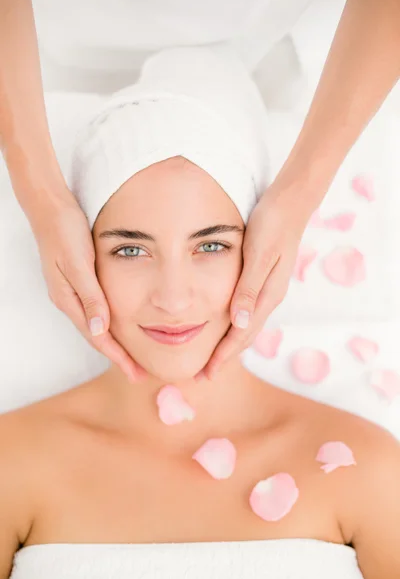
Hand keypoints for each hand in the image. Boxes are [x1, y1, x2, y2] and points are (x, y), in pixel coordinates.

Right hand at [30, 195, 146, 383]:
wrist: (49, 207)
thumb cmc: (64, 231)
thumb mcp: (78, 262)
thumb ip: (90, 295)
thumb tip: (100, 329)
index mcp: (69, 299)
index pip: (97, 338)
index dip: (117, 357)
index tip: (135, 373)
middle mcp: (70, 300)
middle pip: (98, 336)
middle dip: (118, 356)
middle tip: (140, 374)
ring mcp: (73, 292)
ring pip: (98, 325)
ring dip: (115, 342)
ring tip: (135, 356)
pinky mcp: (79, 281)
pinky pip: (96, 310)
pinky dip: (111, 323)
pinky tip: (121, 325)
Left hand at [198, 180, 314, 380]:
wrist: (291, 203)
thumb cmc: (272, 224)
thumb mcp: (259, 255)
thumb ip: (249, 289)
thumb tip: (238, 324)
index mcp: (268, 295)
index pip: (242, 334)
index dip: (224, 355)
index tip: (206, 374)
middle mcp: (269, 297)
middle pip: (245, 336)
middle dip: (224, 356)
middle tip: (202, 375)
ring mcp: (268, 289)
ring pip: (246, 326)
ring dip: (229, 344)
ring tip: (212, 358)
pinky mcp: (264, 279)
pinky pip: (248, 312)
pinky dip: (235, 326)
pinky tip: (225, 326)